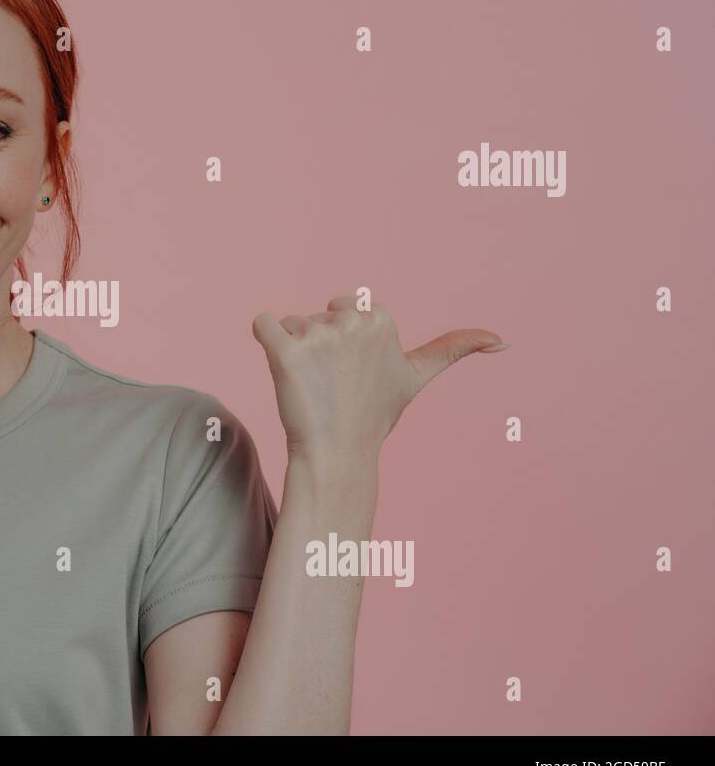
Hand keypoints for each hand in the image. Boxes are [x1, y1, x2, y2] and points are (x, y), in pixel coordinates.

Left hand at [251, 294, 505, 462]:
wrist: (337, 454)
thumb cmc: (373, 415)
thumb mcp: (416, 376)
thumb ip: (455, 349)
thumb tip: (503, 339)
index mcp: (381, 318)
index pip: (343, 310)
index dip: (342, 343)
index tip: (353, 372)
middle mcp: (353, 322)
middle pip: (315, 318)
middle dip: (316, 345)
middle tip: (331, 382)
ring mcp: (319, 336)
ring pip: (291, 326)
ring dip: (293, 354)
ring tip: (312, 387)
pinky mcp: (285, 351)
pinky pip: (261, 323)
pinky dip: (262, 339)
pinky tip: (280, 368)